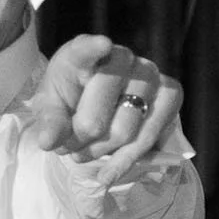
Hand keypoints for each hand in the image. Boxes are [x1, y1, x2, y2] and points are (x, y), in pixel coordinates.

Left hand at [25, 35, 181, 167]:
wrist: (94, 106)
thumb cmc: (68, 102)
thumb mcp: (50, 110)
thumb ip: (49, 122)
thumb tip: (48, 141)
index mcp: (82, 54)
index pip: (86, 50)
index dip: (93, 48)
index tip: (101, 44)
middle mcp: (121, 58)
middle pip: (97, 117)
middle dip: (79, 141)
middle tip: (69, 147)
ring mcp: (149, 74)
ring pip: (125, 132)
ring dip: (100, 152)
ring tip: (84, 153)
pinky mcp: (170, 94)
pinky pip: (150, 137)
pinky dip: (125, 161)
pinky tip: (109, 174)